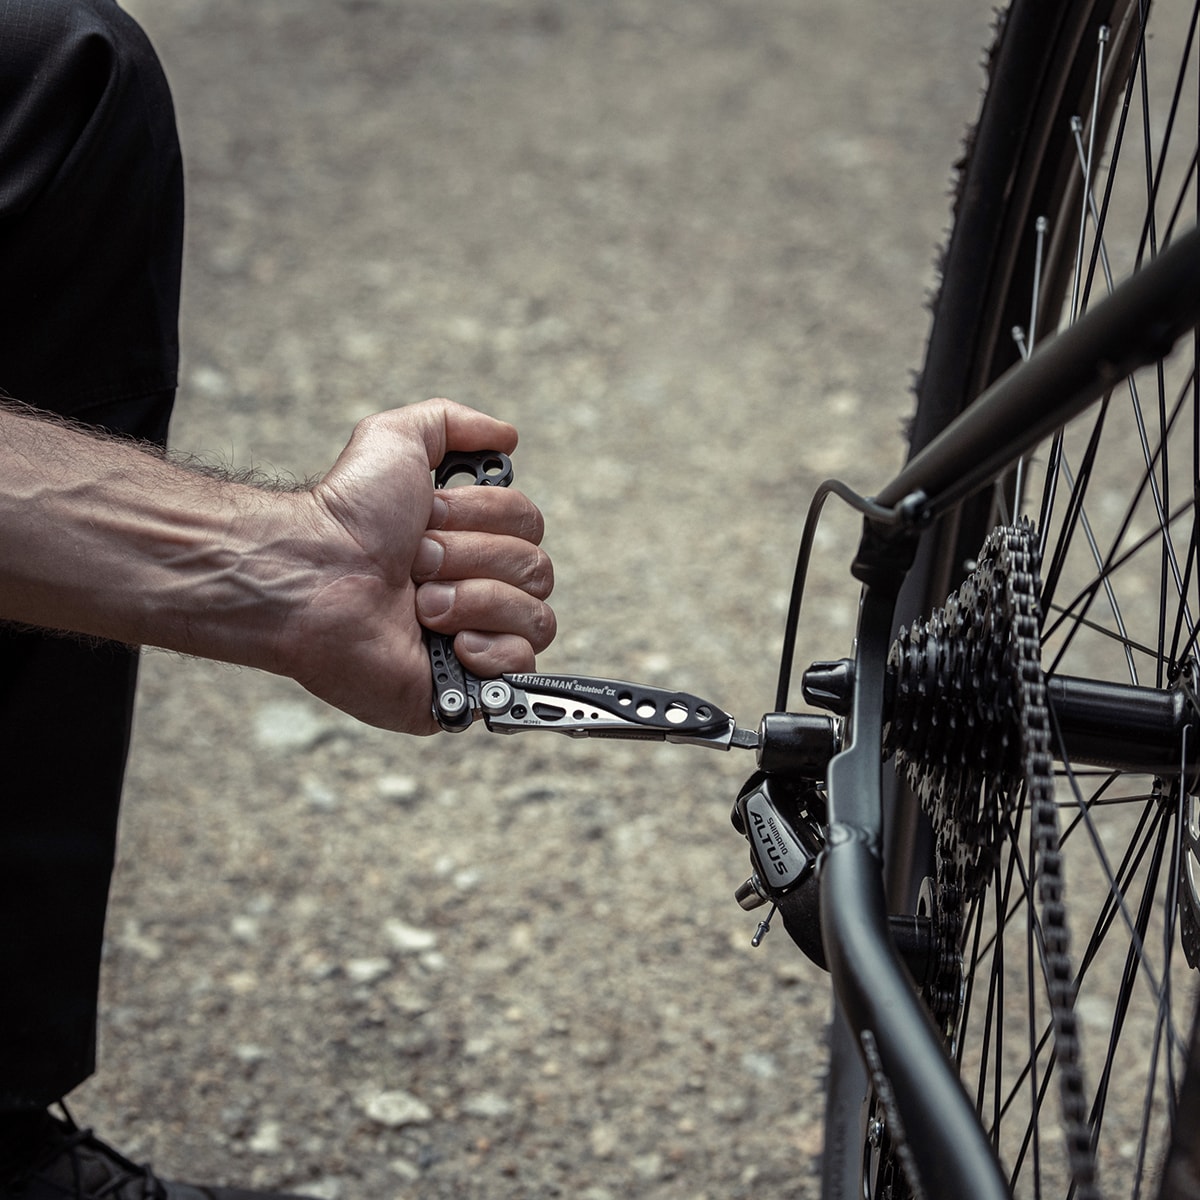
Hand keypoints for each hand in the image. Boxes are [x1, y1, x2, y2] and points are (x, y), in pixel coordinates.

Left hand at [276, 399, 554, 732]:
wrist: (308, 576)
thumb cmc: (344, 515)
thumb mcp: (394, 438)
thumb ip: (452, 422)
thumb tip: (508, 436)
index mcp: (470, 539)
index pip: (530, 524)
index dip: (482, 519)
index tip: (427, 521)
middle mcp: (479, 587)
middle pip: (537, 569)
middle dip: (470, 560)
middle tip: (414, 565)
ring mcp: (475, 638)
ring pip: (537, 616)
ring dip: (474, 601)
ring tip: (419, 606)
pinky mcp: (467, 687)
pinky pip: (522, 666)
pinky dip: (490, 650)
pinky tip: (448, 645)